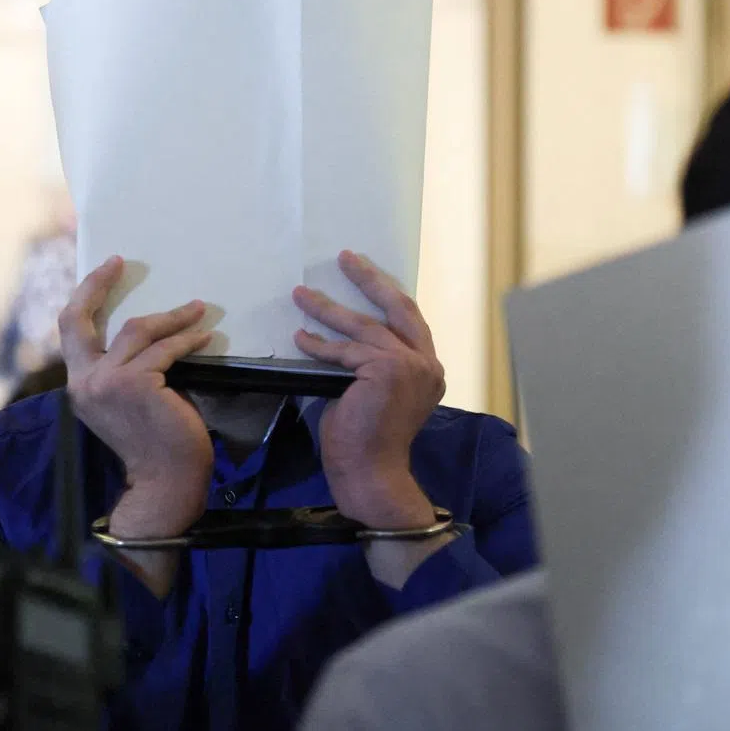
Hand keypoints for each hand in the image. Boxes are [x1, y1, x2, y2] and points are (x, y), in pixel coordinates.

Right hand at [60, 257, 214, 544]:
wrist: (165, 483)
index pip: (70, 332)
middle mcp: (84, 382)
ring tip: (197, 311)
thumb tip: (150, 334)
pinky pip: (165, 350)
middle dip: (97, 284)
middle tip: (120, 263)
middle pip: (81, 319)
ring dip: (172, 318)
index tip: (106, 270)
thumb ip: (124, 372)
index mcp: (80, 386)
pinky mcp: (137, 384)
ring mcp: (107, 382)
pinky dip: (187, 340)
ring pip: (137, 330)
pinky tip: (204, 337)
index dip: (84, 296)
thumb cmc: (155, 445)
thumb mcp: (127, 403)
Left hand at [293, 251, 445, 531]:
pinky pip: (346, 350)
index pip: (409, 320)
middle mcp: (426, 363)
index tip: (363, 272)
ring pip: (363, 327)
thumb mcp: (374, 394)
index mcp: (429, 369)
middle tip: (344, 257)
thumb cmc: (367, 441)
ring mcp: (409, 365)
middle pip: (396, 307)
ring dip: (327, 309)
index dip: (386, 293)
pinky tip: (300, 337)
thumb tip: (338, 340)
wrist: (372, 473)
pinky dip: (320, 344)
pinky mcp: (385, 369)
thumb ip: (369, 365)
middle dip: (368, 278)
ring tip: (301, 294)